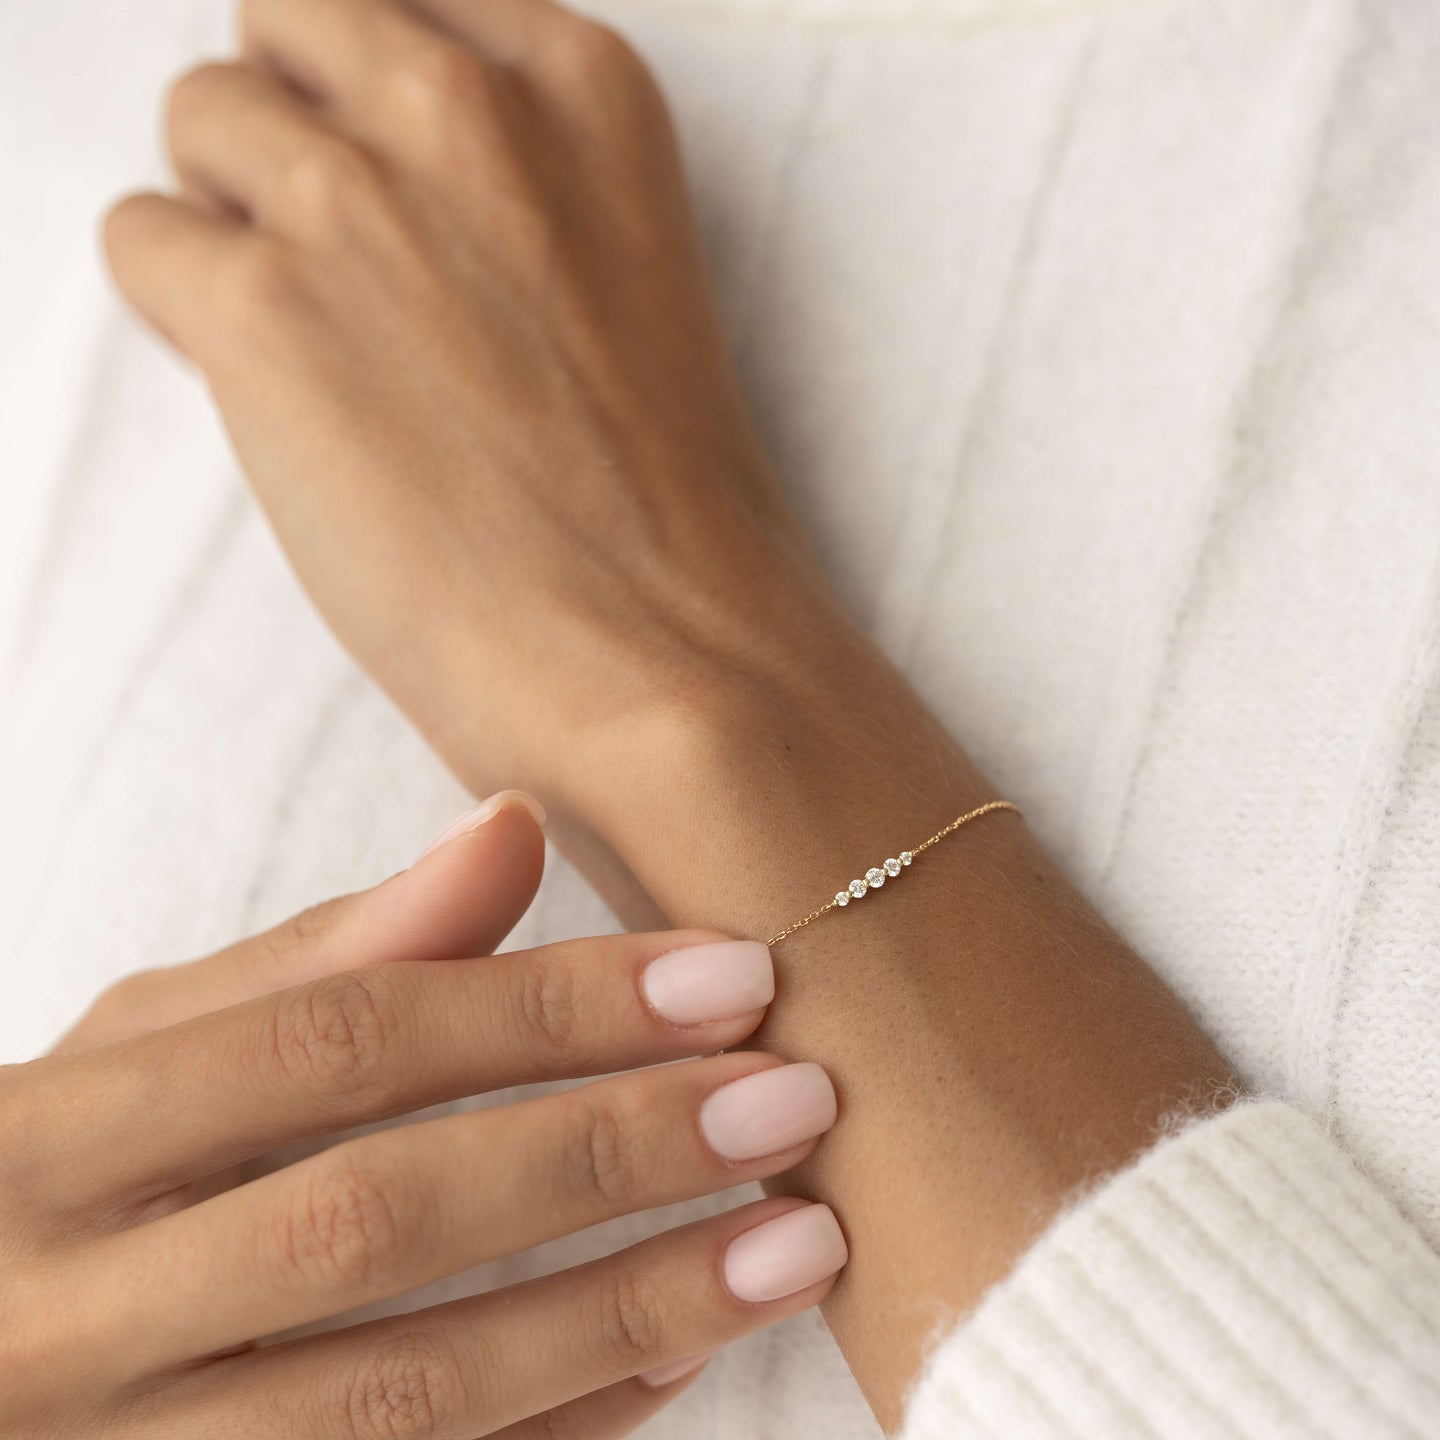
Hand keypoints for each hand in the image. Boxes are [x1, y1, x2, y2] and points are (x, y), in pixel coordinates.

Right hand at [3, 795, 845, 1438]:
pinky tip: (689, 1352)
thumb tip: (514, 825)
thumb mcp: (154, 1042)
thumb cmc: (59, 1172)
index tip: (726, 976)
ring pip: (408, 1395)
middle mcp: (65, 1315)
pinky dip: (568, 1423)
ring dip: (624, 1308)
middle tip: (794, 1101)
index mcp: (49, 1140)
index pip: (338, 1044)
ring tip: (796, 1241)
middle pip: (379, 1217)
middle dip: (606, 1152)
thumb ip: (337, 949)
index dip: (545, 1007)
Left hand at [103, 0, 852, 809]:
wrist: (662, 652)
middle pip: (283, 22)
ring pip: (201, 119)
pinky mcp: (261, 309)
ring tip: (314, 345)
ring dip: (234, 219)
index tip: (382, 180)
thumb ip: (513, 180)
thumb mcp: (625, 268)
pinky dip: (181, 314)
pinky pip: (141, 240)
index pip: (397, 0)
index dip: (369, 97)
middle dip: (290, 126)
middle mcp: (466, 107)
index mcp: (584, 86)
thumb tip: (364, 157)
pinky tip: (275, 398)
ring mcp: (358, 199)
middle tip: (332, 255)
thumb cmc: (654, 503)